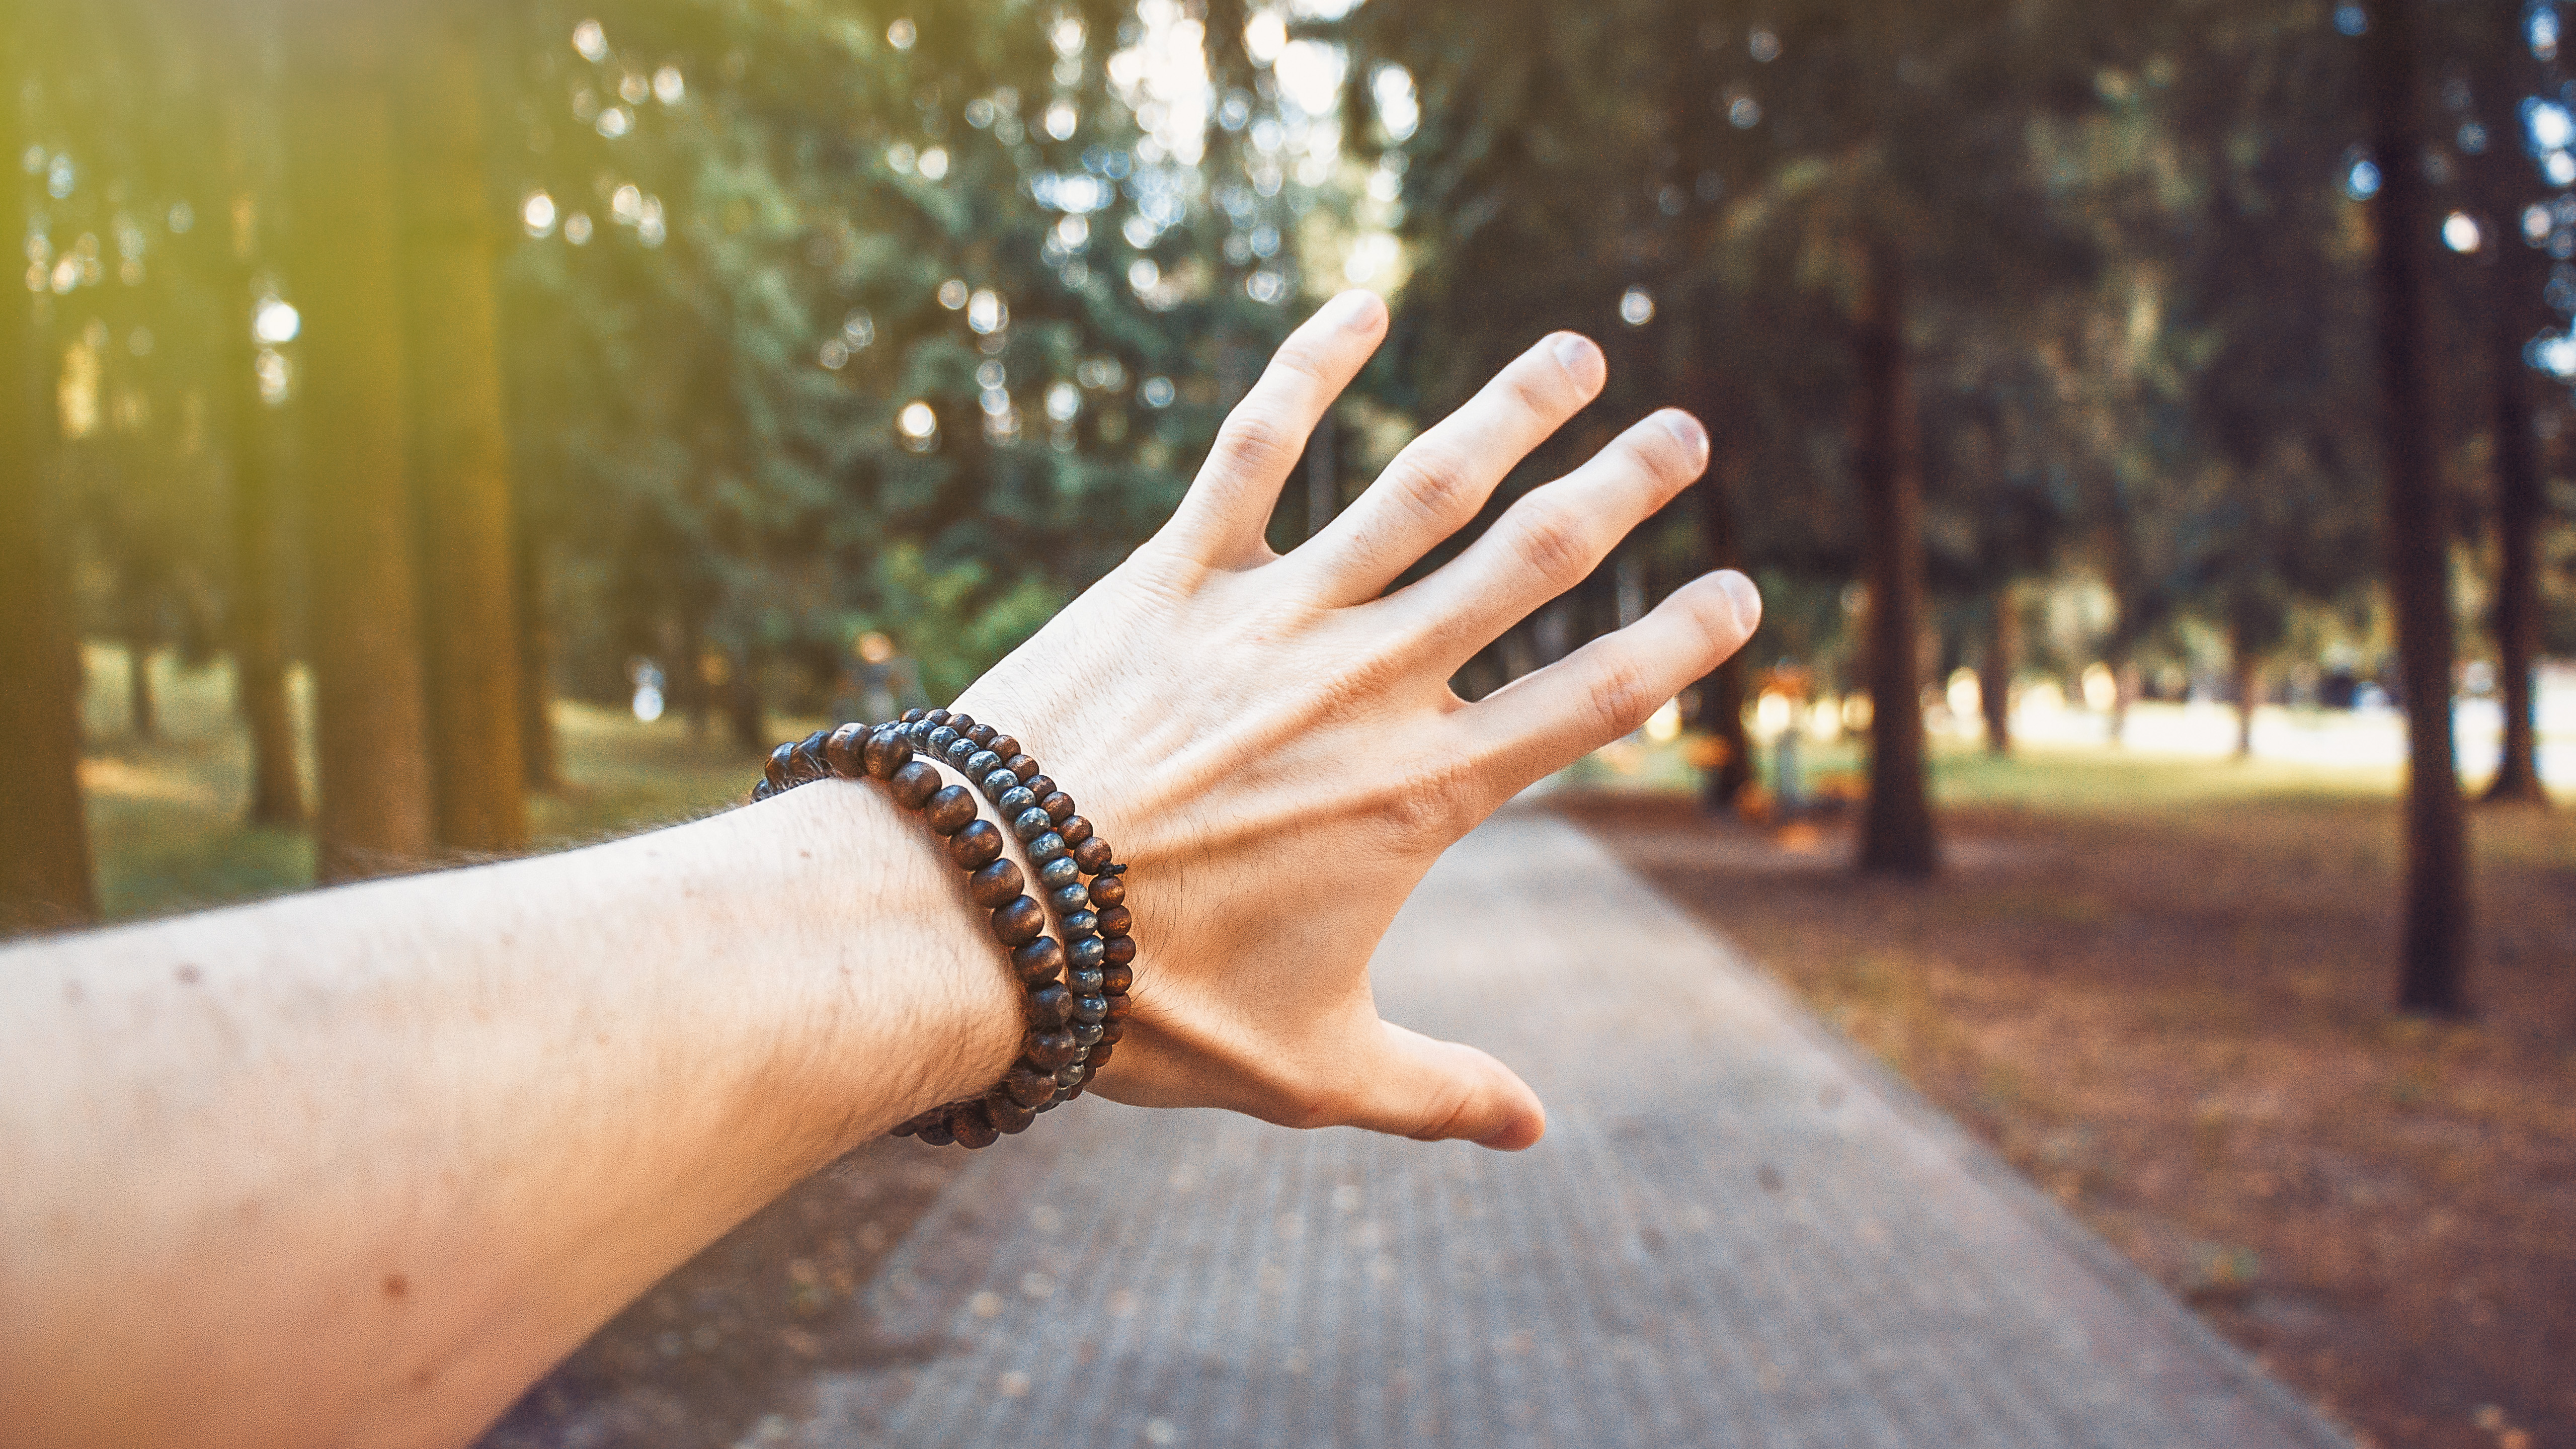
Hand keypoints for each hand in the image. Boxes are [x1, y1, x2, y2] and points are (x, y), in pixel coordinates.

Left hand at [956, 291, 1759, 1150]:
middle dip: (1624, 492)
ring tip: (1577, 352)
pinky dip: (1305, 370)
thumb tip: (1537, 1130)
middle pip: (1530, 564)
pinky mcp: (1169, 576)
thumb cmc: (1148, 1008)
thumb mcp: (1313, 1072)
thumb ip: (1436, 1090)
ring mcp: (1271, 617)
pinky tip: (1360, 302)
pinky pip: (1251, 449)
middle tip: (1689, 431)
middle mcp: (1369, 684)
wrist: (984, 925)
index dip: (1681, 644)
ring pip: (1420, 486)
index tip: (1742, 591)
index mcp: (1421, 793)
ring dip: (1508, 410)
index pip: (1593, 701)